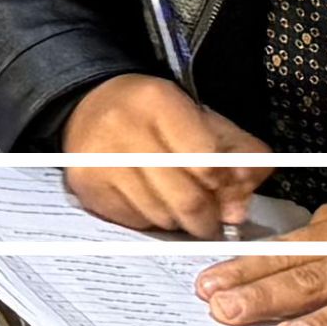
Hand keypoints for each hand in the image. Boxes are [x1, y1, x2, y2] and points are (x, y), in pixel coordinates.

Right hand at [58, 74, 270, 237]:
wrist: (91, 102)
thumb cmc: (155, 114)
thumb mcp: (203, 118)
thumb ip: (237, 155)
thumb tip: (239, 208)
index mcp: (159, 102)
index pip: (207, 162)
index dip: (224, 186)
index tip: (227, 191)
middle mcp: (125, 129)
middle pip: (186, 199)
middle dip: (207, 219)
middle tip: (211, 218)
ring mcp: (101, 161)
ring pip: (161, 217)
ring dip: (178, 220)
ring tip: (176, 202)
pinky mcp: (87, 186)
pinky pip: (135, 223)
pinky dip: (150, 221)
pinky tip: (149, 200)